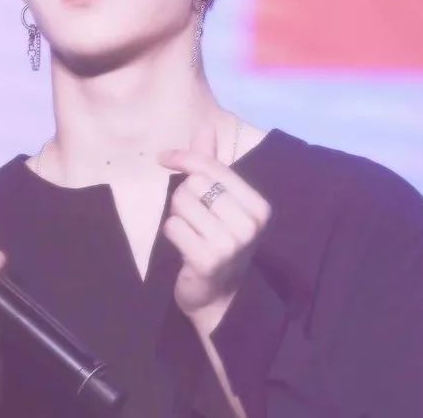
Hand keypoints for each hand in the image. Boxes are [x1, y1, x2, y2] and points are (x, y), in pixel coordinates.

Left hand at [157, 121, 271, 327]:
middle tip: (194, 218)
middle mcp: (250, 224)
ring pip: (181, 204)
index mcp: (258, 206)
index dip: (184, 157)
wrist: (220, 297)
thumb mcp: (221, 200)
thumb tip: (204, 126)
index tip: (164, 157)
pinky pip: (172, 227)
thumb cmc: (219, 240)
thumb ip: (212, 163)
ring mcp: (231, 244)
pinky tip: (185, 247)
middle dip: (184, 197)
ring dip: (177, 216)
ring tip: (191, 233)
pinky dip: (172, 234)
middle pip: (193, 185)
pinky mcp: (208, 260)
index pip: (212, 167)